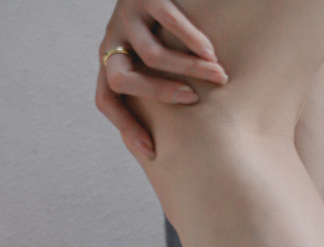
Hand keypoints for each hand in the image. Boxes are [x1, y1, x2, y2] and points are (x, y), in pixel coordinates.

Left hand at [95, 0, 227, 158]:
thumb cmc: (155, 32)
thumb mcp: (143, 61)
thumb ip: (150, 88)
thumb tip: (175, 141)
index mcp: (109, 63)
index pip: (105, 101)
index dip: (125, 127)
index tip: (152, 150)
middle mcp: (112, 41)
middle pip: (122, 80)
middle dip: (158, 94)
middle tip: (191, 99)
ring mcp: (127, 18)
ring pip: (152, 55)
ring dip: (189, 69)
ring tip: (217, 76)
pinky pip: (170, 22)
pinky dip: (194, 41)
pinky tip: (211, 54)